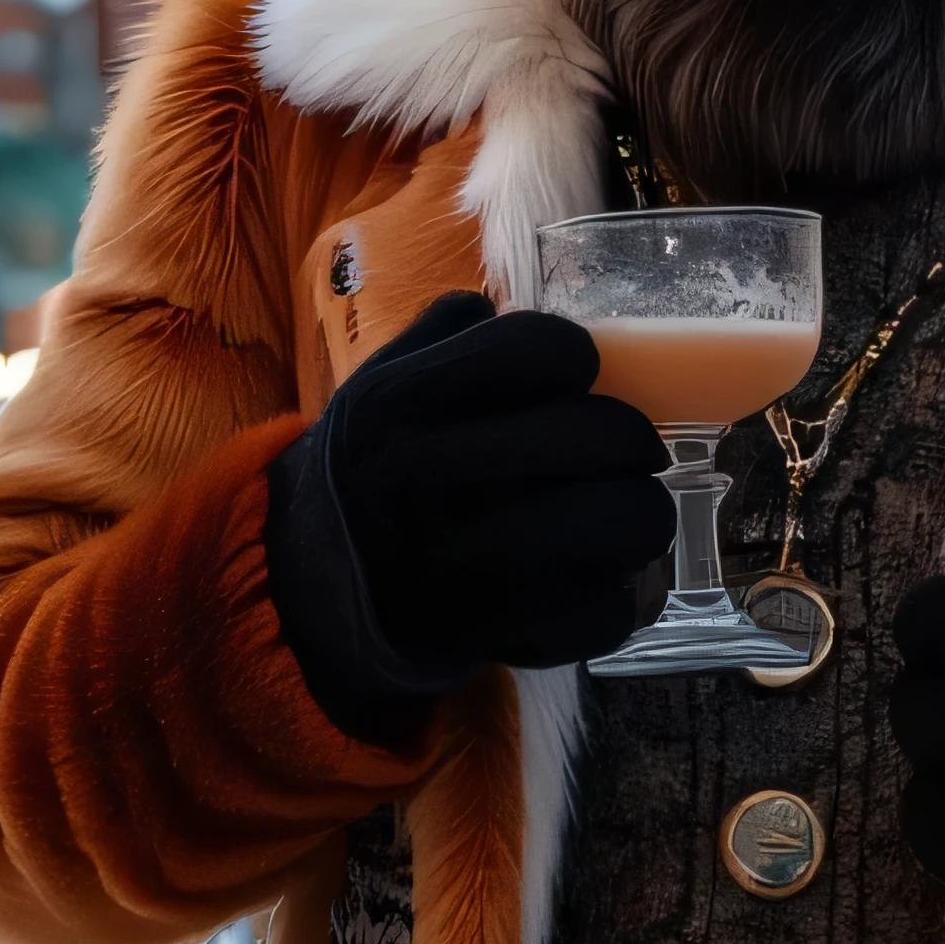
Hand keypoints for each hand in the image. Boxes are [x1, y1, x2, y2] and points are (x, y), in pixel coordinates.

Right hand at [267, 290, 667, 729]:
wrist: (304, 592)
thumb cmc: (366, 473)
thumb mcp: (376, 385)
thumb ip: (444, 336)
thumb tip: (514, 312)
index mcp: (406, 400)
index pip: (546, 348)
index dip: (577, 359)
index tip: (574, 379)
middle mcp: (432, 474)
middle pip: (602, 436)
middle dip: (631, 443)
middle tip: (623, 456)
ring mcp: (463, 559)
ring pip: (620, 523)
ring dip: (640, 518)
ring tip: (623, 517)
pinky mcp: (492, 631)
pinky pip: (602, 612)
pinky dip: (616, 599)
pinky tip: (596, 581)